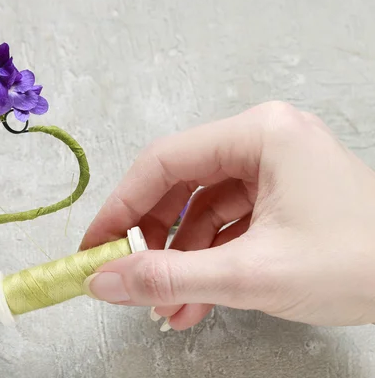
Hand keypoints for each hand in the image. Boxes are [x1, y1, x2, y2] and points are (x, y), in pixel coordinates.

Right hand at [81, 101, 374, 330]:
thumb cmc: (359, 265)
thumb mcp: (251, 274)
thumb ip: (170, 276)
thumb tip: (104, 281)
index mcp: (259, 134)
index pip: (163, 162)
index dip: (120, 206)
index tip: (94, 245)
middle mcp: (262, 141)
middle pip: (180, 186)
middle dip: (154, 242)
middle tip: (130, 281)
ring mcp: (273, 169)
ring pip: (201, 212)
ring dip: (181, 263)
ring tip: (166, 308)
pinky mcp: (280, 197)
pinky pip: (227, 226)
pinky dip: (208, 263)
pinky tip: (194, 303)